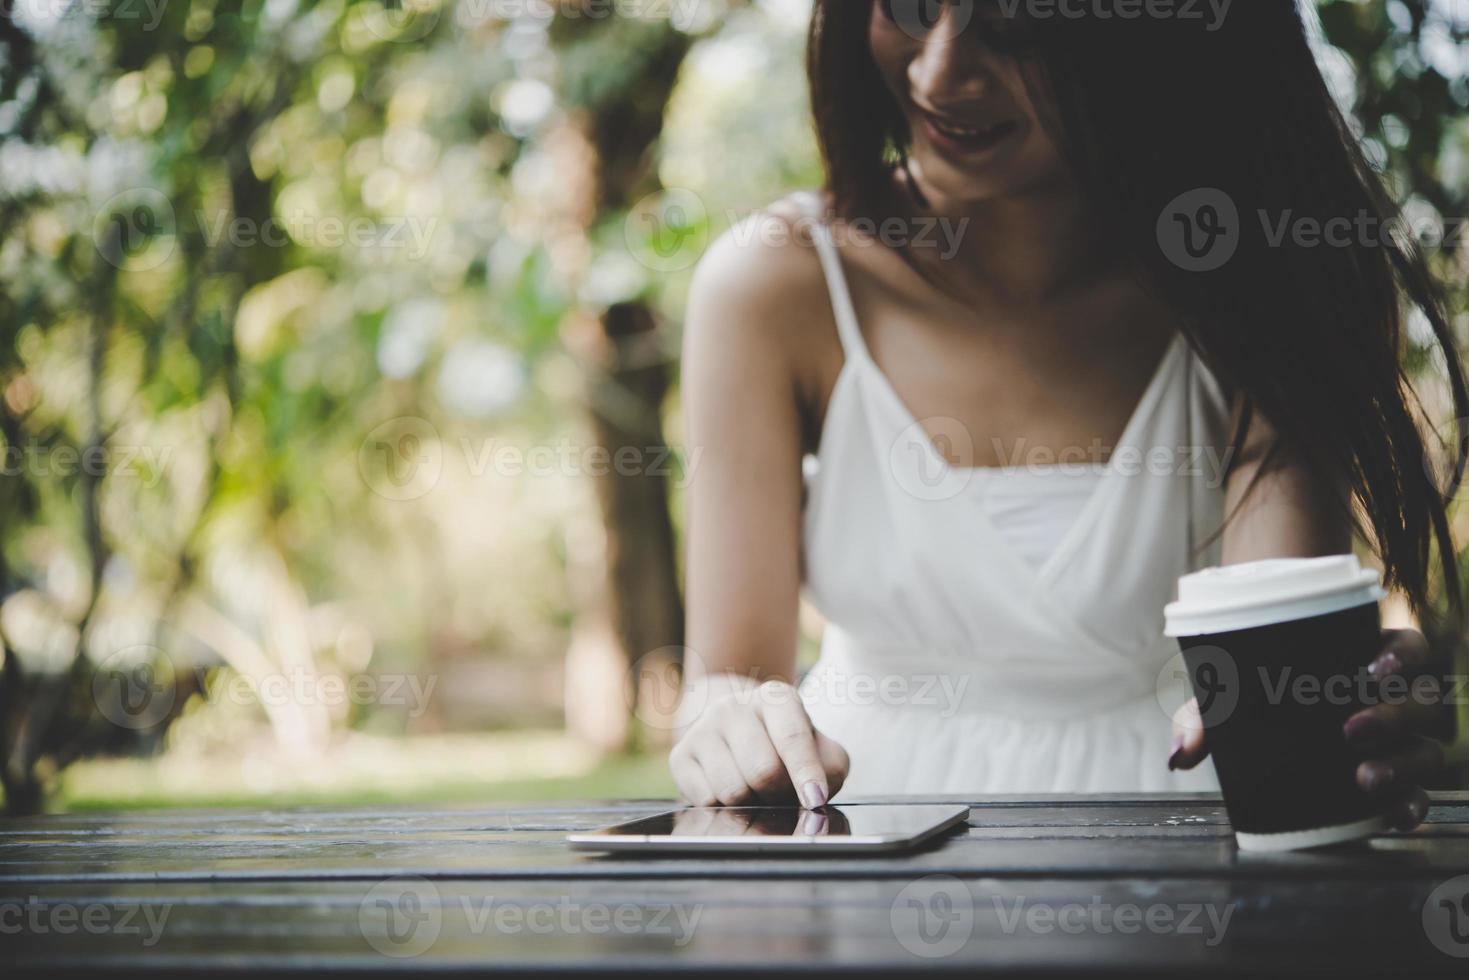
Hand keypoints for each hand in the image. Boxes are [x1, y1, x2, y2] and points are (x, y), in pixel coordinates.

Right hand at [669, 675, 848, 807]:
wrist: (736, 731)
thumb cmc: (786, 745)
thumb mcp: (819, 747)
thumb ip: (829, 767)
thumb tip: (816, 797)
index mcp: (775, 698)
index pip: (792, 736)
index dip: (805, 772)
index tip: (815, 799)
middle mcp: (734, 706)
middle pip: (762, 770)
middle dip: (779, 793)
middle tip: (782, 792)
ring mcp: (703, 728)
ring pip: (732, 790)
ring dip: (752, 803)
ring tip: (756, 789)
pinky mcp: (680, 755)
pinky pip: (706, 800)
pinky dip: (725, 807)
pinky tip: (731, 789)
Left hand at [1168, 628, 1450, 829]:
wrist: (1265, 733)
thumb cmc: (1252, 694)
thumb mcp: (1228, 696)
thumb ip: (1204, 719)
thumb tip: (1179, 756)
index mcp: (1367, 660)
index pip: (1409, 648)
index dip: (1404, 656)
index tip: (1374, 671)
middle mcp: (1394, 699)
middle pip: (1422, 701)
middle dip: (1395, 716)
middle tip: (1351, 730)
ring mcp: (1400, 742)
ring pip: (1428, 748)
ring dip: (1405, 763)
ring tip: (1365, 777)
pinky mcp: (1398, 780)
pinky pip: (1421, 793)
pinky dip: (1413, 804)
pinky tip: (1395, 813)